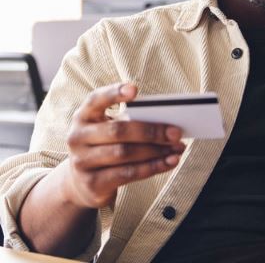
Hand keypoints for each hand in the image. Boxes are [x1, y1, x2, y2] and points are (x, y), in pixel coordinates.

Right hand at [64, 83, 184, 208]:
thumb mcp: (109, 129)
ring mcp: (82, 162)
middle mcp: (78, 137)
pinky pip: (128, 173)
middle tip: (176, 132)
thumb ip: (130, 122)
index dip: (114, 93)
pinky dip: (153, 167)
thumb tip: (168, 124)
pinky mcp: (92, 183)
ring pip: (125, 153)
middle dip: (152, 131)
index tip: (134, 89)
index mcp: (84, 116)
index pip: (96, 99)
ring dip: (156, 151)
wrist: (82, 183)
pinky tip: (169, 162)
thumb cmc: (105, 146)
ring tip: (177, 148)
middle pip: (118, 131)